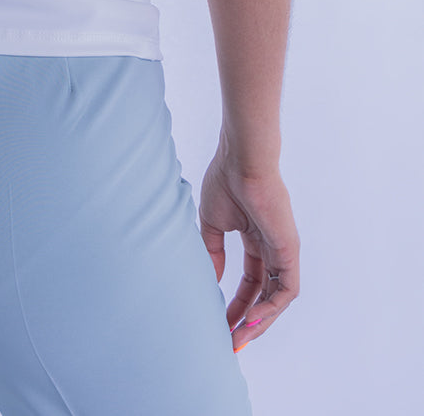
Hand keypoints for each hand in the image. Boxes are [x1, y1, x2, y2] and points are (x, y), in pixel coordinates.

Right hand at [198, 145, 299, 353]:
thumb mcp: (213, 224)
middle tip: (231, 341)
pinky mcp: (289, 251)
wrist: (240, 161)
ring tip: (239, 337)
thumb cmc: (226, 182)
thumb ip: (213, 252)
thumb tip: (212, 280)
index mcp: (255, 239)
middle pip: (264, 295)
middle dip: (248, 320)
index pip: (250, 282)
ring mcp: (283, 251)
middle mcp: (272, 248)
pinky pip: (285, 290)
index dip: (237, 304)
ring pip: (277, 298)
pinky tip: (250, 319)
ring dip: (260, 321)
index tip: (221, 323)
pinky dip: (270, 308)